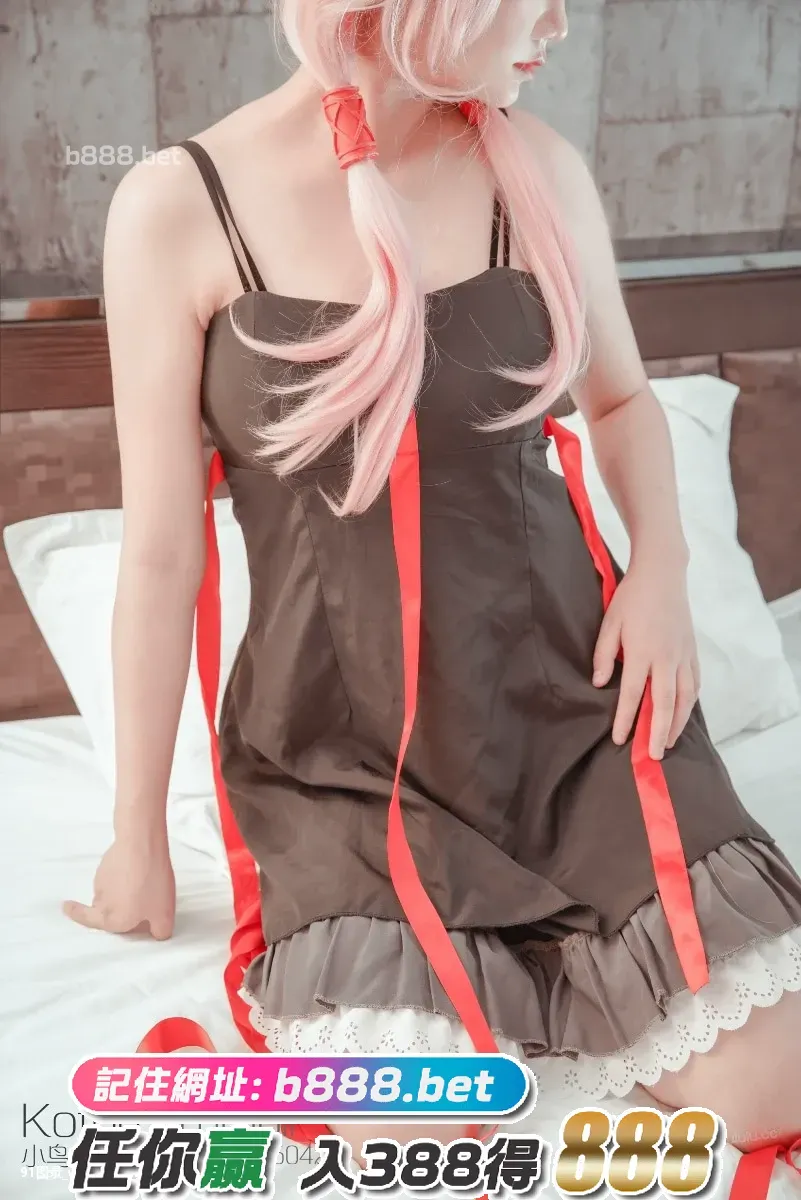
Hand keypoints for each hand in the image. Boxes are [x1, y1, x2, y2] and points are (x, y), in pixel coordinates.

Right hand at [63, 830, 175, 939]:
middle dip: (107, 910)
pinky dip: (120, 876)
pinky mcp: (106, 863)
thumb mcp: (164, 915)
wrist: (141, 845)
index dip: (85, 919)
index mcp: (113, 920)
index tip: (68, 909)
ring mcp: (101, 881)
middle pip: (100, 911)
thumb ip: (160, 931)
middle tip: (123, 906)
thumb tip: (157, 934)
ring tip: (143, 885)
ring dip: (118, 893)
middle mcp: (102, 903)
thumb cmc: (152, 884)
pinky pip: (111, 876)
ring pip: (107, 893)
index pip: (93, 924)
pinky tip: (138, 870)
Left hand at [592, 560, 699, 759]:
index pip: (632, 694)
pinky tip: (682, 713)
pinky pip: (695, 683)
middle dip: (657, 731)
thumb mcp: (610, 623)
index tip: (619, 739)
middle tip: (652, 755)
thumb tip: (600, 683)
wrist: (663, 574)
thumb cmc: (631, 597)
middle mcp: (666, 657)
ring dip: (677, 722)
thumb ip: (604, 655)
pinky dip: (690, 703)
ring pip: (685, 697)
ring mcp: (683, 654)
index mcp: (642, 651)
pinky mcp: (692, 650)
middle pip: (664, 703)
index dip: (625, 718)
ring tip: (668, 741)